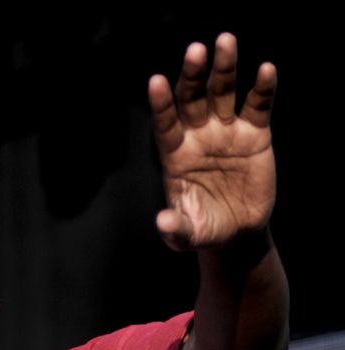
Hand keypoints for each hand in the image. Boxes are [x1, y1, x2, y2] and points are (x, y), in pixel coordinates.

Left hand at [149, 32, 276, 251]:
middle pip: (193, 98)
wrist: (238, 233)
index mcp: (176, 154)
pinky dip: (262, 88)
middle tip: (196, 49)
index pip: (166, 124)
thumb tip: (162, 222)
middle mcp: (198, 135)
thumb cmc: (205, 230)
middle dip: (193, 75)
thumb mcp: (188, 236)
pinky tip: (266, 70)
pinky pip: (257, 106)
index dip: (161, 104)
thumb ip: (175, 229)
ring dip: (224, 67)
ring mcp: (226, 131)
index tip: (157, 81)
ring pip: (223, 92)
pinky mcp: (254, 133)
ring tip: (225, 41)